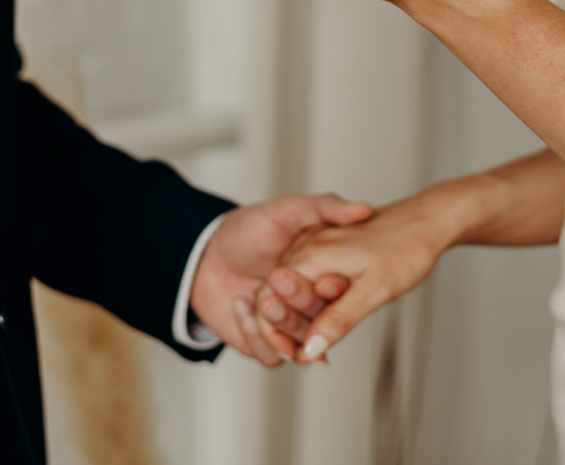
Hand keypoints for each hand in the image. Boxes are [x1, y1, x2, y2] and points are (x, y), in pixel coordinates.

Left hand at [190, 194, 372, 365]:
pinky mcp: (262, 344)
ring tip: (262, 300)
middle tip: (280, 280)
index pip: (342, 293)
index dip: (337, 290)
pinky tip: (241, 304)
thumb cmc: (245, 231)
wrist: (201, 255)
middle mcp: (307, 305)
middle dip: (303, 304)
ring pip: (300, 345)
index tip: (327, 280)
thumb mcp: (286, 211)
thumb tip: (363, 209)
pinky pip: (270, 356)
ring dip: (282, 324)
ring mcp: (285, 326)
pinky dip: (256, 335)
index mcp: (321, 276)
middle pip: (322, 321)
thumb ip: (324, 208)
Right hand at [253, 195, 454, 362]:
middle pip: (276, 291)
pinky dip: (309, 297)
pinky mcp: (328, 243)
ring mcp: (317, 241)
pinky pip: (307, 274)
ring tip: (319, 337)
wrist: (428, 220)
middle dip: (286, 325)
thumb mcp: (375, 291)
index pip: (270, 297)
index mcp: (313, 255)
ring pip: (291, 283)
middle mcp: (309, 245)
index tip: (296, 355)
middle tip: (309, 351)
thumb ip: (338, 319)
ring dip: (298, 313)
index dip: (276, 331)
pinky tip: (327, 313)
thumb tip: (310, 349)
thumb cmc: (407, 249)